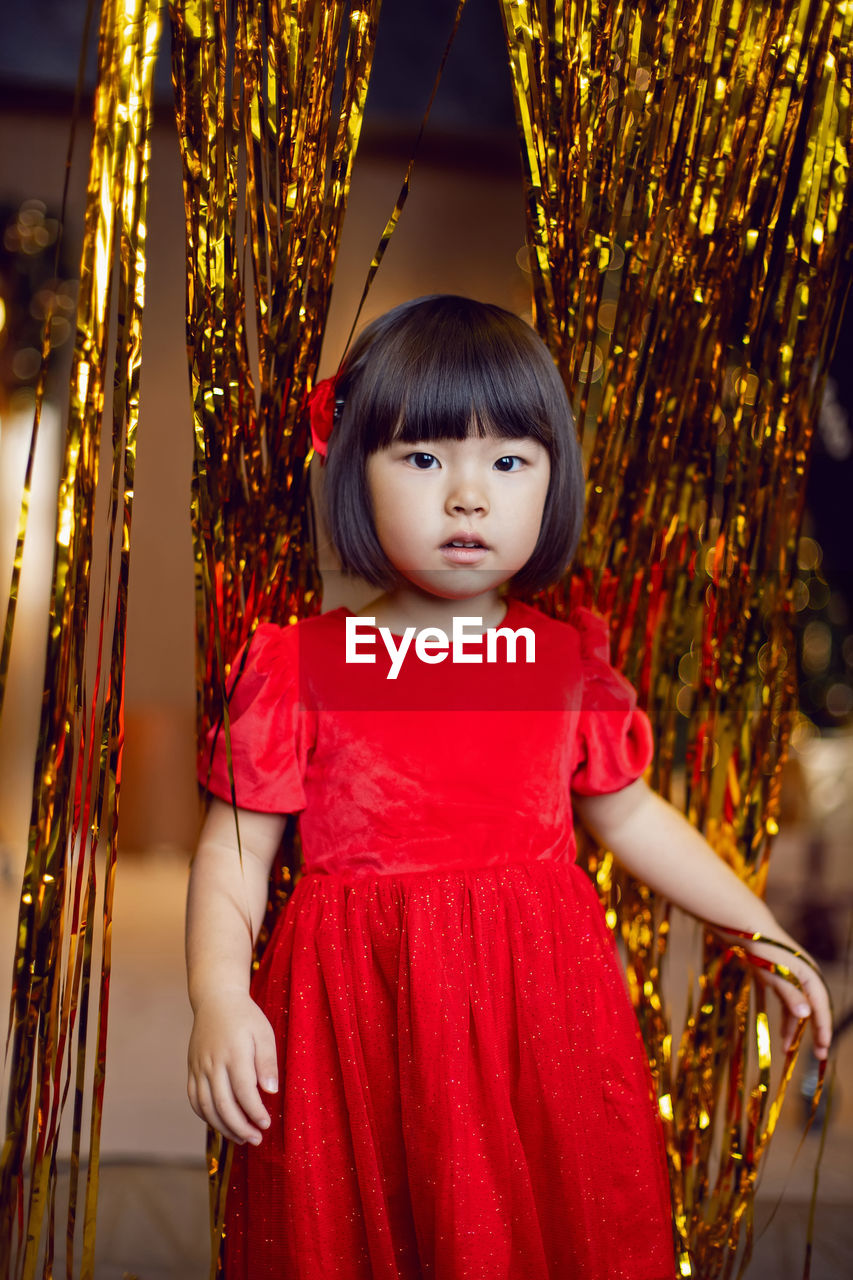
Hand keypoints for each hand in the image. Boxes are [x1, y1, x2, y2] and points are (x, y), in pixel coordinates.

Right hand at [187, 988, 279, 1144]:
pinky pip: (195, 1100)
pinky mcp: (191, 1070)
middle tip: (256, 1140)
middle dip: (240, 1127)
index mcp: (234, 1053)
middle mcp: (212, 1063)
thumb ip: (267, 1062)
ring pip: (206, 1107)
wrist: (215, 1000)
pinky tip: (221, 1124)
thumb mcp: (263, 1033)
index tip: (266, 1124)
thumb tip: (271, 1092)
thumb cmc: (245, 1017)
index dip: (254, 1112)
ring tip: (241, 1138)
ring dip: (223, 1127)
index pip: (244, 1092)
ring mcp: (198, 1067)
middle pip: (223, 1105)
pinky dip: (206, 1116)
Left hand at [733, 927, 832, 1061]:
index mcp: (809, 975)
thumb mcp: (776, 975)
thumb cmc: (763, 951)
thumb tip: (807, 1014)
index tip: (823, 1048)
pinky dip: (786, 1019)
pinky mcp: (781, 978)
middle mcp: (806, 977)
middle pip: (815, 1009)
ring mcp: (794, 978)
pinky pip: (788, 1003)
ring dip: (796, 1028)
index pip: (821, 1007)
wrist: (746, 929)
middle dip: (816, 1032)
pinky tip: (782, 1034)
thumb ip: (791, 995)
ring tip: (788, 1048)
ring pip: (800, 1008)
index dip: (823, 1028)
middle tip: (818, 1056)